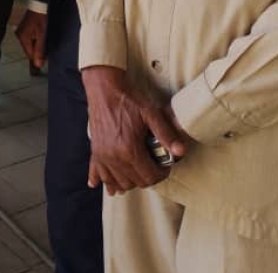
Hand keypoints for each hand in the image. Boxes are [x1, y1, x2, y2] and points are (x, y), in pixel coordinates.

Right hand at [14, 10, 47, 68]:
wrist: (38, 6)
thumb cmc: (41, 18)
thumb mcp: (42, 35)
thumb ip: (40, 50)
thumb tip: (38, 64)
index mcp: (23, 38)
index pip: (29, 55)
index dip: (38, 58)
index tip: (46, 58)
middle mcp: (19, 37)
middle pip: (29, 50)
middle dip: (38, 51)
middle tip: (47, 47)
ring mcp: (20, 33)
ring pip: (29, 46)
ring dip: (37, 46)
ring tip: (44, 40)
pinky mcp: (23, 30)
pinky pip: (29, 40)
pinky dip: (35, 41)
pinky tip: (40, 36)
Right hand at [83, 65, 186, 195]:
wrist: (104, 89)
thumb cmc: (128, 100)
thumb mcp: (150, 114)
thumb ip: (166, 134)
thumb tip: (181, 151)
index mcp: (129, 150)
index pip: (150, 177)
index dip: (162, 174)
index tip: (165, 165)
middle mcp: (114, 157)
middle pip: (136, 182)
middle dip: (148, 177)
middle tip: (154, 165)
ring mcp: (103, 156)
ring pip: (119, 183)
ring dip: (131, 181)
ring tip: (139, 171)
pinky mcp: (95, 151)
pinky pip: (99, 174)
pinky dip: (104, 182)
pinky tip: (107, 187)